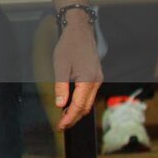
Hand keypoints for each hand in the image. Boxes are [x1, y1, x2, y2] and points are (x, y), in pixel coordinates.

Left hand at [52, 15, 102, 129]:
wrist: (80, 31)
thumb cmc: (69, 45)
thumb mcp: (60, 65)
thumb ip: (61, 86)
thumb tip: (60, 105)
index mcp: (88, 79)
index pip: (78, 105)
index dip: (69, 117)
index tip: (61, 126)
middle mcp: (96, 81)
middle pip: (85, 107)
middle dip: (73, 118)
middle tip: (61, 126)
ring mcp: (98, 79)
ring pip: (88, 102)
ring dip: (77, 111)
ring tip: (64, 118)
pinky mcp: (96, 77)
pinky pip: (89, 94)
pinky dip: (80, 103)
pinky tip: (71, 104)